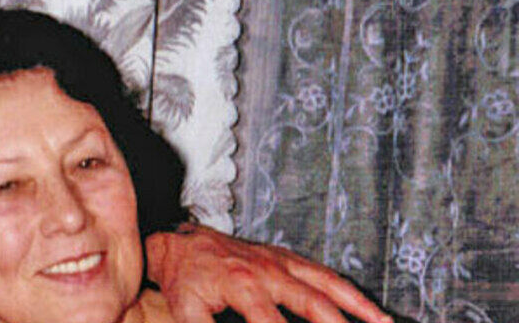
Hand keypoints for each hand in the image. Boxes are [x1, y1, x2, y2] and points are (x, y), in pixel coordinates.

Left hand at [143, 223, 391, 322]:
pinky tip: (372, 311)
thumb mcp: (186, 310)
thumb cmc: (184, 276)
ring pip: (329, 287)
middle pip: (315, 308)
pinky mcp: (287, 257)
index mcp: (243, 286)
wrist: (179, 240)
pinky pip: (326, 274)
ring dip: (359, 310)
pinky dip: (351, 293)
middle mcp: (269, 271)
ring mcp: (282, 262)